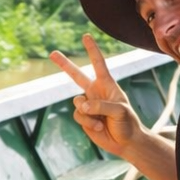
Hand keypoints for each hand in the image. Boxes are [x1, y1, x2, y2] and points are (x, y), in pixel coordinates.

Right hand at [49, 34, 144, 158]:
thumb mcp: (120, 110)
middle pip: (76, 75)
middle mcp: (95, 92)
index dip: (92, 50)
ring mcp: (88, 105)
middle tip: (52, 53)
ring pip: (77, 102)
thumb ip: (100, 105)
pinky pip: (78, 115)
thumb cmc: (128, 123)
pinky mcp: (83, 118)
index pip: (98, 64)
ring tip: (101, 121)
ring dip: (89, 112)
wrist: (126, 142)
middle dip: (64, 64)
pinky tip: (98, 127)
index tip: (86, 37)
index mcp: (107, 85)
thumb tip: (81, 106)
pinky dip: (87, 122)